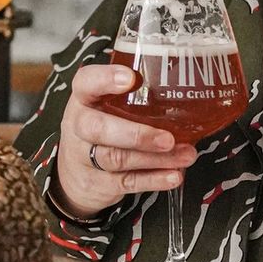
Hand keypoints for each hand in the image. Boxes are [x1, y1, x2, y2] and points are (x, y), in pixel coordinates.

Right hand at [52, 64, 197, 219]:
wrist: (74, 173)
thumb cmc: (101, 126)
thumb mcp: (106, 106)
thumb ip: (134, 98)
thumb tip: (188, 94)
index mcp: (84, 98)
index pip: (86, 82)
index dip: (105, 79)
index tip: (131, 79)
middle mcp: (79, 125)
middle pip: (98, 128)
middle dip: (136, 135)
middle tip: (168, 139)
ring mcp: (84, 156)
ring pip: (116, 158)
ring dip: (155, 159)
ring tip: (185, 155)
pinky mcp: (97, 182)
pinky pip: (125, 182)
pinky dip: (152, 180)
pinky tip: (173, 176)